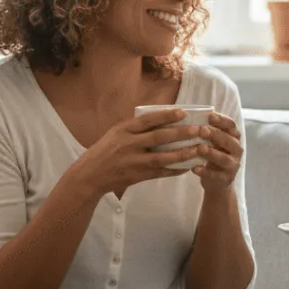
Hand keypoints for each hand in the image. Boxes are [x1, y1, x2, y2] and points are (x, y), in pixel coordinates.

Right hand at [71, 109, 202, 197]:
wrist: (90, 176)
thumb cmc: (104, 151)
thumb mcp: (115, 133)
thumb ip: (135, 127)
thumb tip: (161, 118)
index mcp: (123, 130)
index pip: (148, 120)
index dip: (167, 115)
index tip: (184, 112)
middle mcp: (129, 144)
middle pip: (160, 137)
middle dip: (181, 133)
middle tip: (199, 130)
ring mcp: (134, 161)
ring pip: (163, 157)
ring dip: (182, 153)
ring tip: (198, 149)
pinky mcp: (137, 176)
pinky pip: (160, 172)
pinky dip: (174, 170)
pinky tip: (187, 167)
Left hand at [192, 111, 242, 193]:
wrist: (218, 182)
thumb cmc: (212, 156)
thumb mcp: (213, 143)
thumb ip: (208, 132)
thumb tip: (191, 117)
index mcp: (233, 138)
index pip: (231, 125)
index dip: (222, 120)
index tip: (209, 116)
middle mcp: (236, 150)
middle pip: (229, 140)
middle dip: (215, 135)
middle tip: (202, 130)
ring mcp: (233, 165)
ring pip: (224, 158)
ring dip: (212, 153)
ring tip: (199, 149)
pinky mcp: (226, 179)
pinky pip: (216, 175)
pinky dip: (206, 172)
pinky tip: (195, 168)